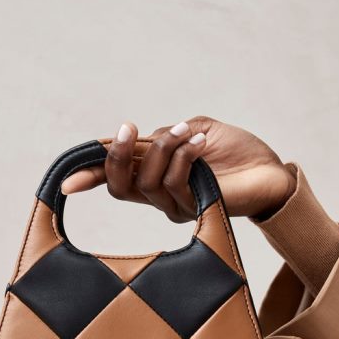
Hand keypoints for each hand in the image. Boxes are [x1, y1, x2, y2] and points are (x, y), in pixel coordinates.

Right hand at [61, 116, 295, 222]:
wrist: (272, 169)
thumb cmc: (236, 151)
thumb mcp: (193, 130)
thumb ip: (162, 136)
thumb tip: (136, 140)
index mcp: (155, 175)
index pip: (116, 179)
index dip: (90, 178)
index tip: (67, 182)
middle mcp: (160, 196)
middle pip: (120, 187)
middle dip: (117, 157)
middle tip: (129, 130)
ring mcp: (178, 205)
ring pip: (148, 181)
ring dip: (164, 148)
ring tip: (187, 131)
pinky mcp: (197, 208)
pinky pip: (176, 182)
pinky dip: (184, 156)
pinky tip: (200, 143)